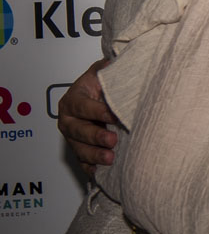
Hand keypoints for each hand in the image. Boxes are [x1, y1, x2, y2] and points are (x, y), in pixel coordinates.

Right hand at [58, 59, 117, 173]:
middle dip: (95, 136)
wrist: (99, 97)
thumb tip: (114, 60)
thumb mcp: (103, 73)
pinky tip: (101, 173)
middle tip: (112, 141)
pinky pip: (82, 162)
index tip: (114, 116)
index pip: (83, 106)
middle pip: (78, 130)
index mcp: (74, 99)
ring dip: (94, 155)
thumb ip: (107, 68)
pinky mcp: (80, 150)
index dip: (98, 111)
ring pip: (79, 148)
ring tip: (110, 159)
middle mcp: (69, 119)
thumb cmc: (102, 86)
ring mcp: (73, 136)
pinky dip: (91, 168)